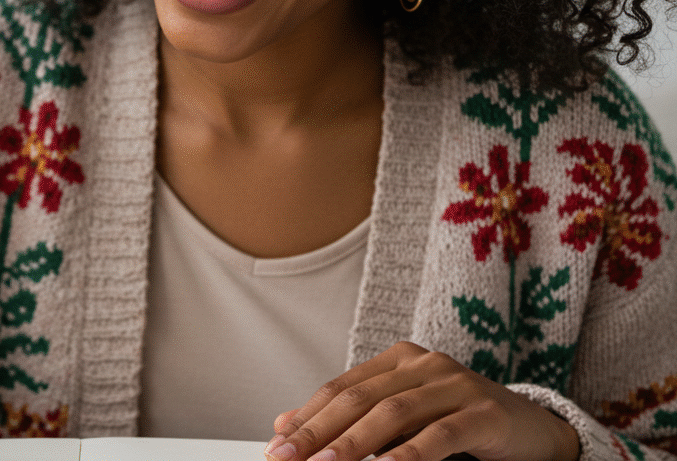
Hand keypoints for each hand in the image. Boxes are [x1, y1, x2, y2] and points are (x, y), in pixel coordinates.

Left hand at [264, 341, 578, 460]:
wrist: (533, 430)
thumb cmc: (459, 422)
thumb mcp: (400, 419)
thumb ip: (349, 420)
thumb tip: (284, 425)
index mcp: (398, 360)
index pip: (341, 389)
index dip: (306, 417)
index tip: (277, 446)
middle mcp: (424, 364)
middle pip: (359, 399)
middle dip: (318, 431)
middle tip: (287, 457)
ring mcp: (456, 384)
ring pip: (394, 413)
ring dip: (354, 444)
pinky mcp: (484, 413)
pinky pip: (440, 434)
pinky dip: (410, 454)